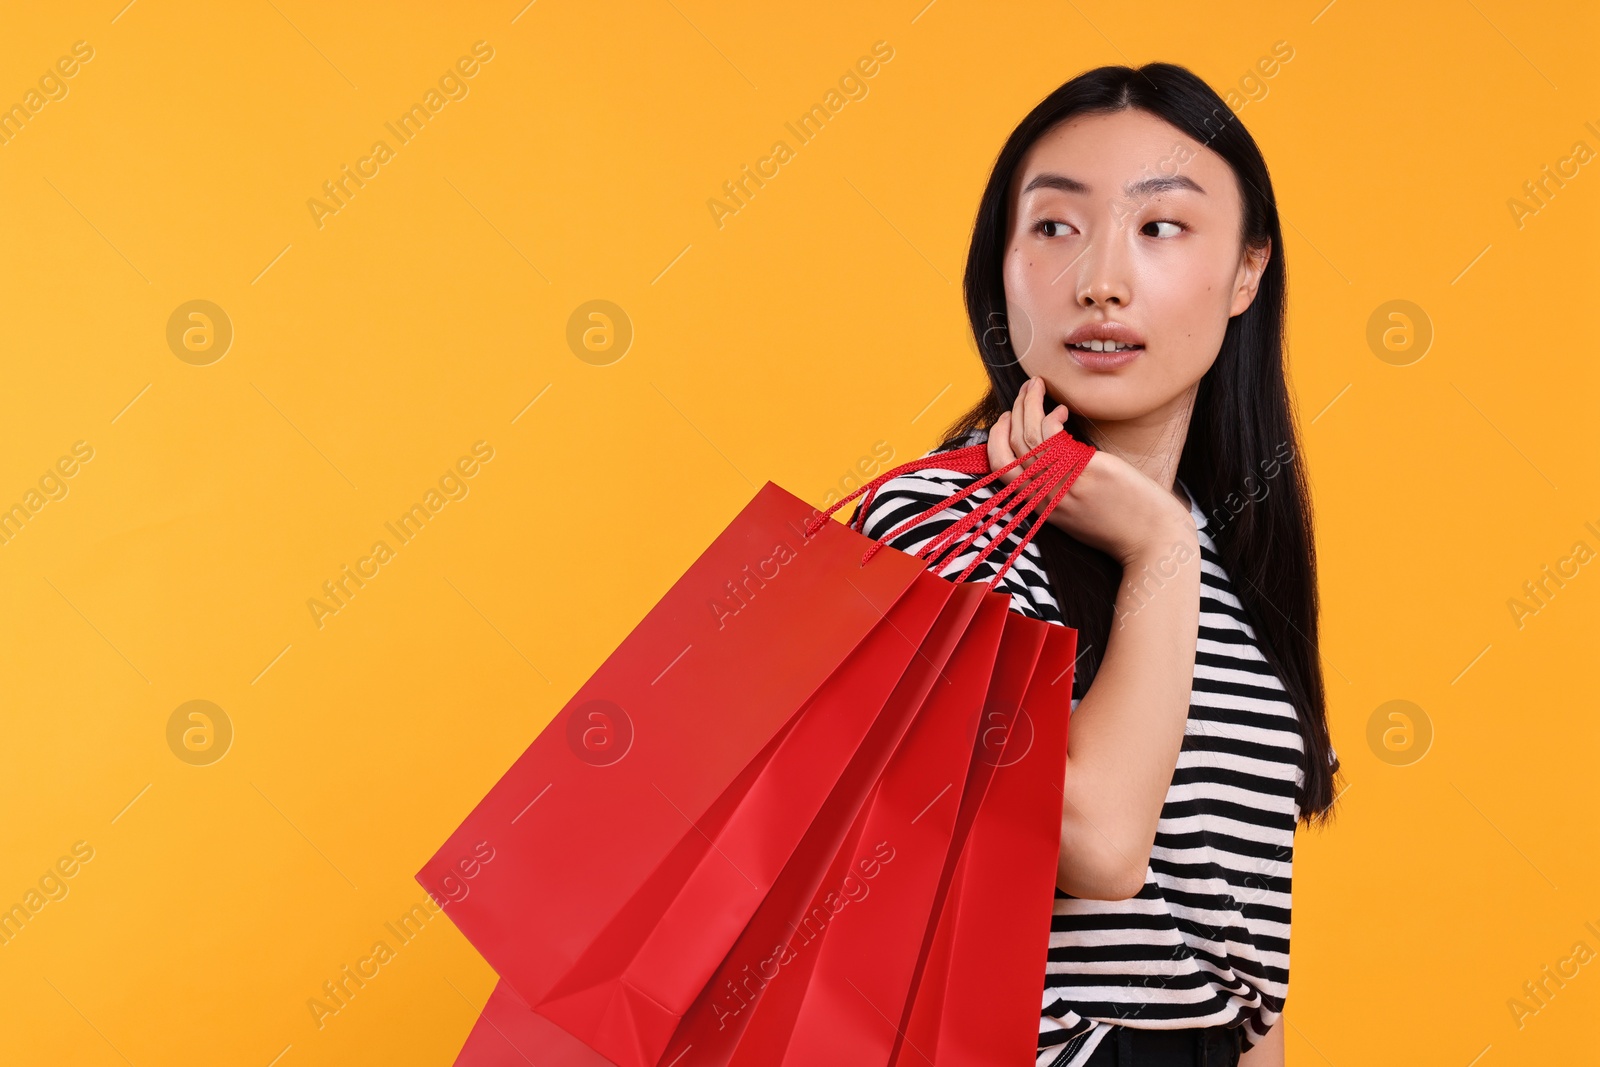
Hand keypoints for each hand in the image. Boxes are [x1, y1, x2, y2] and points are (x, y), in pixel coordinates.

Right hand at [988, 377, 1194, 567]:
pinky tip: (1065, 410)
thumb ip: (1059, 489)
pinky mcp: (1085, 471)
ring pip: (1029, 435)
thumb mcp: (1078, 512)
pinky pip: (1052, 435)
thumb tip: (1053, 455)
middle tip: (1027, 390)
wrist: (1153, 542)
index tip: (1009, 417)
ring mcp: (1064, 483)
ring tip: (1039, 386)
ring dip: (1030, 403)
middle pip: (1012, 446)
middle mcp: (1045, 495)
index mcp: (1040, 506)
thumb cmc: (1122, 524)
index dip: (997, 437)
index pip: (1000, 467)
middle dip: (1014, 411)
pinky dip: (1052, 415)